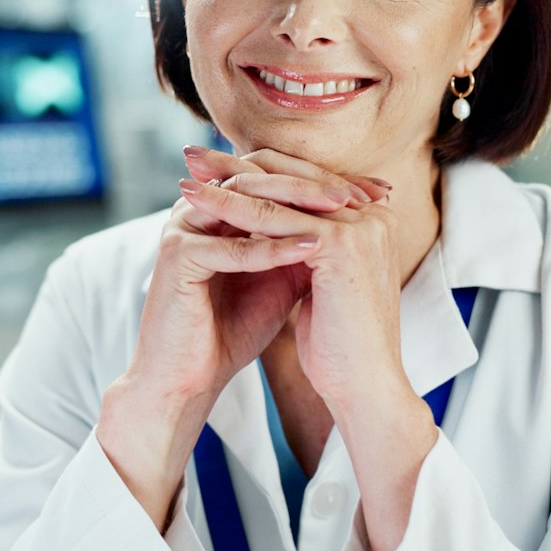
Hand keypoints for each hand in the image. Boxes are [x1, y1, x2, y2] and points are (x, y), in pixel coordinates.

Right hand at [96, 147, 382, 529]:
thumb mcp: (283, 278)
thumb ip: (307, 242)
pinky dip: (270, 248)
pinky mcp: (175, 257)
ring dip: (294, 204)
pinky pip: (229, 246)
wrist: (191, 376)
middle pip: (260, 175)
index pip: (277, 174)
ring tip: (340, 209)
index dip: (325, 180)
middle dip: (312, 182)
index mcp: (220, 205)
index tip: (375, 192)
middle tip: (356, 192)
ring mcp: (182, 227)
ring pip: (245, 200)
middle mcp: (197, 206)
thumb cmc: (233, 327)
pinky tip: (310, 249)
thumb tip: (358, 217)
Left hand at [176, 148, 440, 550]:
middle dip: (238, 164)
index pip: (305, 180)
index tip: (215, 165)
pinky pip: (275, 220)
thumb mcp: (322, 282)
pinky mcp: (342, 245)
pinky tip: (199, 204)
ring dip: (227, 181)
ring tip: (187, 173)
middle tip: (193, 153)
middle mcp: (372, 215)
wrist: (365, 387)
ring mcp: (361, 227)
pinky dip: (233, 210)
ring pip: (281, 193)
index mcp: (372, 220)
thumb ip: (307, 247)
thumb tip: (277, 229)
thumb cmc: (341, 346)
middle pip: (293, 176)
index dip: (258, 170)